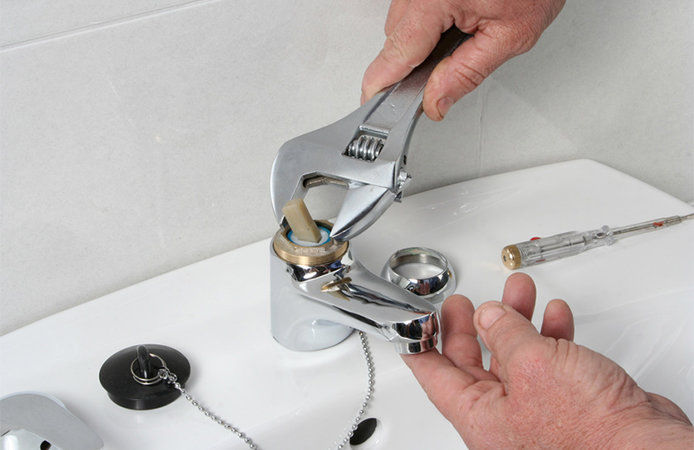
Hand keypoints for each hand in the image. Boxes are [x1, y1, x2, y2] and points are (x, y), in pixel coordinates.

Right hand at [362, 0, 564, 119]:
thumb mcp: (510, 35)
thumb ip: (467, 73)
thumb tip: (436, 100)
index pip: (398, 52)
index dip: (384, 83)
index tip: (374, 104)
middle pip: (396, 39)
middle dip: (413, 62)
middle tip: (442, 75)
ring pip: (401, 23)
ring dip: (421, 40)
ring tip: (462, 35)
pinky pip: (412, 8)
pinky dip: (428, 22)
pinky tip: (456, 22)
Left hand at [403, 273, 692, 447]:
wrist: (646, 448)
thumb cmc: (590, 432)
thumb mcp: (532, 365)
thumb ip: (504, 333)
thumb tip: (488, 316)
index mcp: (479, 417)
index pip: (433, 375)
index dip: (421, 343)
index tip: (415, 322)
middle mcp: (503, 417)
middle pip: (472, 362)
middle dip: (472, 324)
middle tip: (464, 302)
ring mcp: (535, 410)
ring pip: (514, 356)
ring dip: (516, 320)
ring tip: (518, 291)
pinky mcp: (566, 402)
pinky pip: (547, 362)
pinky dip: (548, 335)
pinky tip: (554, 315)